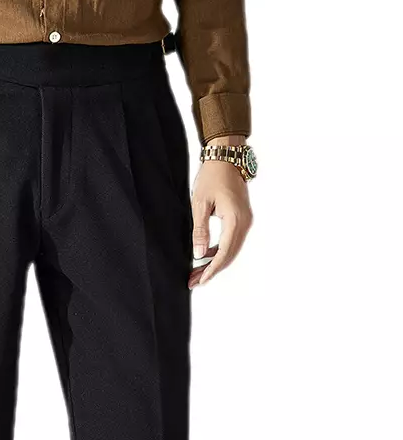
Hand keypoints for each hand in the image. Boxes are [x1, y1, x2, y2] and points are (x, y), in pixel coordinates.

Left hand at [189, 136, 252, 288]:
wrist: (226, 158)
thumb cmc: (212, 177)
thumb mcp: (199, 204)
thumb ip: (200, 230)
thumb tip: (199, 254)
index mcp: (235, 220)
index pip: (224, 254)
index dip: (211, 270)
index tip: (199, 281)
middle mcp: (245, 223)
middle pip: (229, 256)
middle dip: (212, 271)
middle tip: (194, 281)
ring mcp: (246, 221)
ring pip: (231, 250)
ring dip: (215, 263)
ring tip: (197, 273)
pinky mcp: (243, 218)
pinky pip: (232, 241)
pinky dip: (220, 251)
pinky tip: (206, 256)